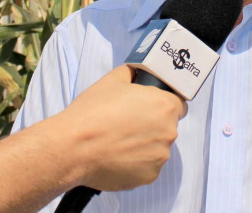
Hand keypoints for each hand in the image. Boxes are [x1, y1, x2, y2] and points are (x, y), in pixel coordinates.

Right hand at [54, 65, 186, 191]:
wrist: (73, 148)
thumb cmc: (92, 112)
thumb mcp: (113, 80)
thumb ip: (132, 74)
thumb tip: (136, 75)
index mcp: (164, 106)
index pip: (177, 104)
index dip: (162, 104)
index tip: (148, 107)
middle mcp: (169, 132)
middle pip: (167, 126)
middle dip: (152, 125)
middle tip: (127, 123)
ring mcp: (160, 157)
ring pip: (157, 148)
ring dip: (144, 145)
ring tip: (118, 142)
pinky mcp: (149, 177)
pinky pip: (147, 166)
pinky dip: (136, 163)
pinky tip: (116, 156)